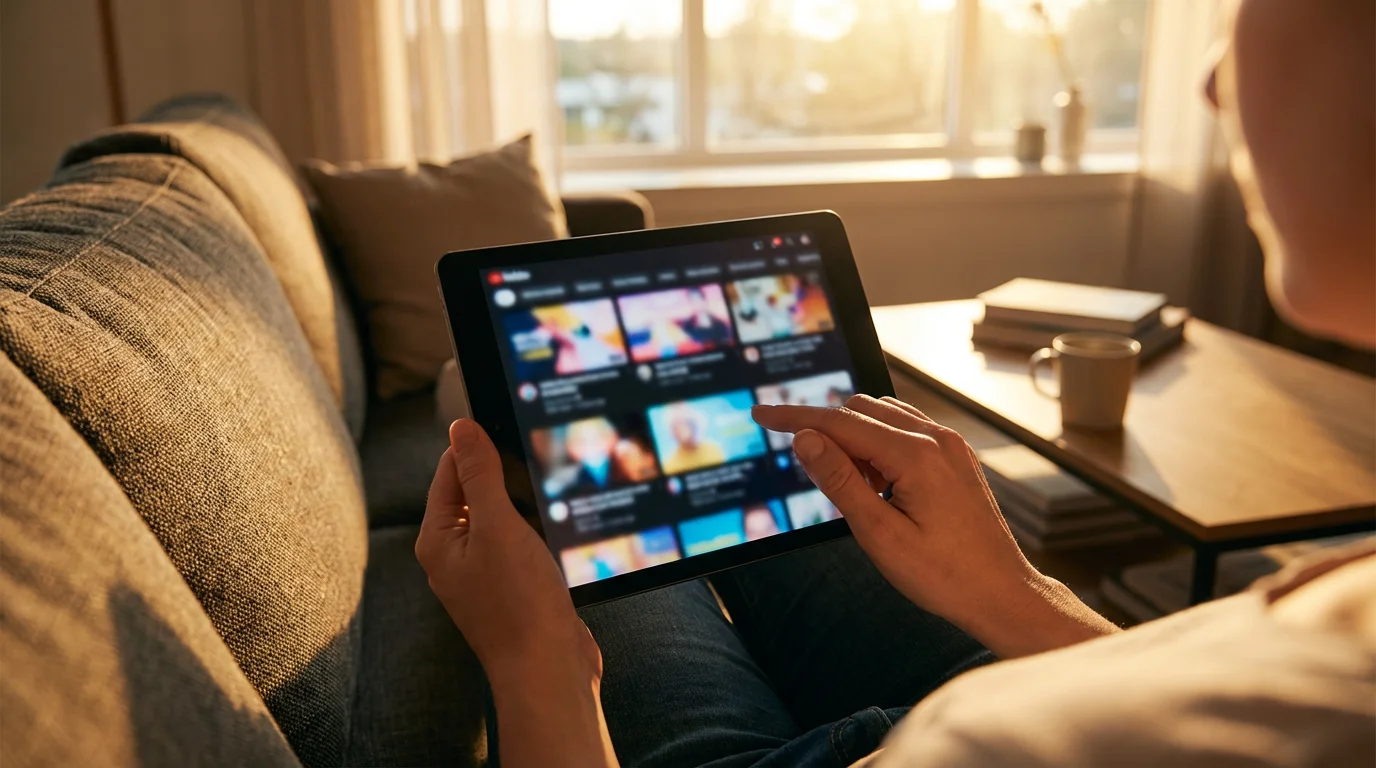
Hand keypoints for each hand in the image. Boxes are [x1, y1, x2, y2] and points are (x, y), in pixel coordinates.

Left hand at [416, 420, 616, 766]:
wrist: (549, 671)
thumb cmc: (519, 604)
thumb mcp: (498, 526)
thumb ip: (479, 474)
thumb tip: (461, 427)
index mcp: (438, 539)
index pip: (448, 473)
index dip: (476, 445)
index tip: (507, 422)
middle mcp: (454, 558)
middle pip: (473, 495)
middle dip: (502, 474)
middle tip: (536, 456)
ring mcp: (482, 576)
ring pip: (500, 521)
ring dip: (523, 505)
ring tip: (550, 492)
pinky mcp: (512, 591)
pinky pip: (519, 546)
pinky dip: (536, 532)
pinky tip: (558, 529)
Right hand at [753, 395, 1116, 657]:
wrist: (1003, 594)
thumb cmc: (944, 576)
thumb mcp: (879, 534)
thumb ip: (839, 481)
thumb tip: (805, 438)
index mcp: (916, 455)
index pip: (839, 421)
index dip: (794, 417)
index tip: (759, 414)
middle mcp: (936, 438)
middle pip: (859, 411)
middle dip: (826, 432)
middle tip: (817, 479)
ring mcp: (950, 444)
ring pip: (882, 416)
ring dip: (855, 439)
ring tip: (859, 493)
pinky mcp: (956, 456)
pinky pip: (906, 430)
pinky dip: (880, 444)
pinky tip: (880, 486)